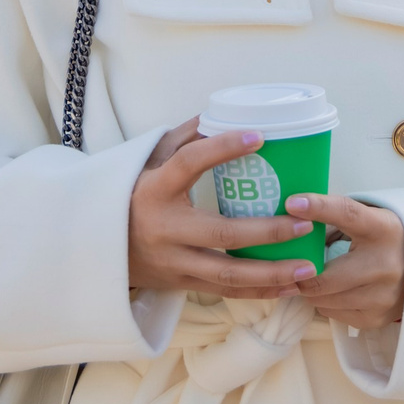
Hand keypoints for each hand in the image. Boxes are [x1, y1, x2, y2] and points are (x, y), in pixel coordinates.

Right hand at [127, 117, 316, 300]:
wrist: (95, 249)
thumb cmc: (132, 196)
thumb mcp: (148, 162)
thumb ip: (183, 138)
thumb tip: (220, 111)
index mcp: (155, 189)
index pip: (189, 163)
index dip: (223, 149)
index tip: (259, 137)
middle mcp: (164, 228)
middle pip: (222, 232)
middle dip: (267, 231)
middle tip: (304, 221)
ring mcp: (173, 261)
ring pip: (228, 273)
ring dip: (271, 272)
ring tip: (308, 266)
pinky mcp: (180, 283)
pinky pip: (224, 290)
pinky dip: (259, 291)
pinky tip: (290, 285)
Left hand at [288, 193, 403, 331]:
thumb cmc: (384, 239)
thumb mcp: (369, 219)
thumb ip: (334, 218)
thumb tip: (292, 215)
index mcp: (383, 230)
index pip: (348, 214)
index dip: (319, 207)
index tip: (293, 203)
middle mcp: (385, 264)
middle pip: (325, 276)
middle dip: (300, 273)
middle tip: (287, 267)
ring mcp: (382, 296)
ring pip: (324, 299)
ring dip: (311, 289)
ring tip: (312, 277)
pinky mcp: (376, 318)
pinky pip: (333, 313)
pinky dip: (326, 302)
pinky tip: (333, 291)